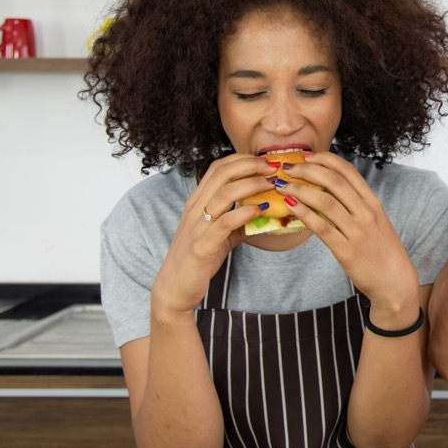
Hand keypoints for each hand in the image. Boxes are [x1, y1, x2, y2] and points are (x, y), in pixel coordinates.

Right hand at [151, 154, 276, 317]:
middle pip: (222, 174)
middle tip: (273, 167)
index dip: (242, 159)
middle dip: (250, 165)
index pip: (217, 168)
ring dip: (252, 185)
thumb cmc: (198, 259)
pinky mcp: (202, 246)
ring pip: (224, 193)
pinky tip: (261, 209)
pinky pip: (225, 222)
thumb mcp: (219, 235)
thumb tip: (263, 213)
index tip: (264, 160)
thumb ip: (238, 222)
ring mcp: (197, 226)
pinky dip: (245, 212)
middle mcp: (195, 209)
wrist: (174, 288)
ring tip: (272, 184)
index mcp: (197, 202)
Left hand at [274, 152, 419, 322]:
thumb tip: (329, 188)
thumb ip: (356, 204)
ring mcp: (357, 230)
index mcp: (372, 201)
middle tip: (288, 167)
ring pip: (325, 201)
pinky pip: (321, 227)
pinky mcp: (346, 250)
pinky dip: (303, 213)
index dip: (325, 159)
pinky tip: (290, 205)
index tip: (307, 156)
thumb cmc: (381, 249)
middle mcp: (366, 212)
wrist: (394, 280)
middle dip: (307, 170)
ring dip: (300, 189)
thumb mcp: (374, 220)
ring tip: (282, 185)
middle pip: (334, 181)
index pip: (347, 170)